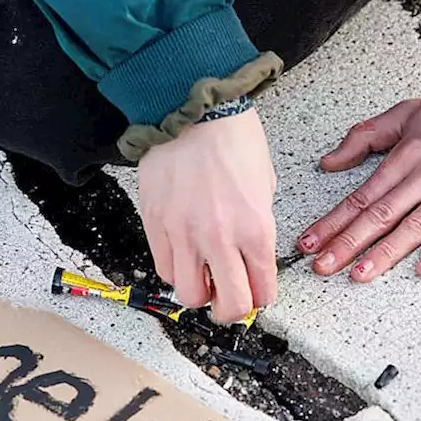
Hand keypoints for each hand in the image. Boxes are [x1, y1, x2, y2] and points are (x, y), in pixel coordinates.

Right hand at [138, 108, 276, 322]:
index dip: (261, 299)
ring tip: (203, 276)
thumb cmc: (232, 138)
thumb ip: (257, 227)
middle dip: (232, 310)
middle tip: (229, 298)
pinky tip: (183, 256)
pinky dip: (175, 271)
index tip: (256, 294)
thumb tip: (249, 256)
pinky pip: (163, 269)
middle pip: (228, 307)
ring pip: (190, 295)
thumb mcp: (264, 186)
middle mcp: (220, 239)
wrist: (193, 111)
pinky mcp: (156, 226)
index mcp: (255, 229)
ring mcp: (184, 235)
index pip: (262, 292)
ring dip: (200, 292)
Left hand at [298, 60, 420, 280]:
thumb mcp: (408, 114)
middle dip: (347, 243)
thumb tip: (329, 161)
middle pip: (381, 214)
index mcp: (406, 156)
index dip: (333, 221)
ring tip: (359, 274)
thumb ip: (367, 136)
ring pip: (415, 225)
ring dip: (385, 251)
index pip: (362, 196)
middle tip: (320, 267)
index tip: (308, 243)